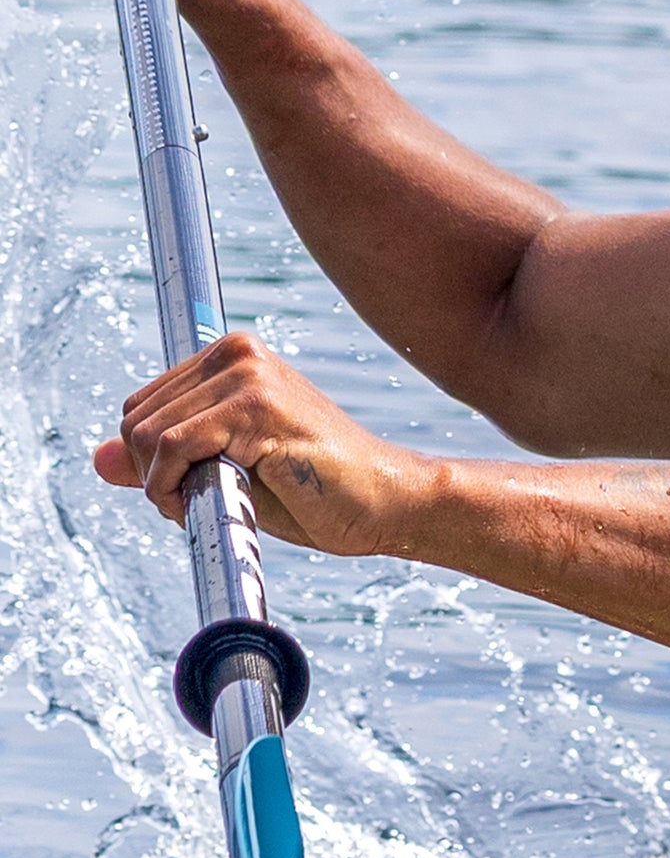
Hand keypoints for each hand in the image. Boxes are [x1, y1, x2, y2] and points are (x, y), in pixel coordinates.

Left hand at [94, 333, 431, 557]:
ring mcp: (249, 376)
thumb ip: (165, 458)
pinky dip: (177, 488)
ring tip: (217, 502)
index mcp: (232, 358)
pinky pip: (176, 449)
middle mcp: (237, 354)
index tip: (192, 489)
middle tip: (204, 502)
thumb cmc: (313, 490)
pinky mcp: (258, 406)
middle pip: (135, 421)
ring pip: (149, 437)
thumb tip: (97, 458)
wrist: (385, 503)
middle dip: (154, 476)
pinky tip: (217, 501)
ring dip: (166, 487)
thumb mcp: (225, 470)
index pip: (141, 406)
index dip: (151, 461)